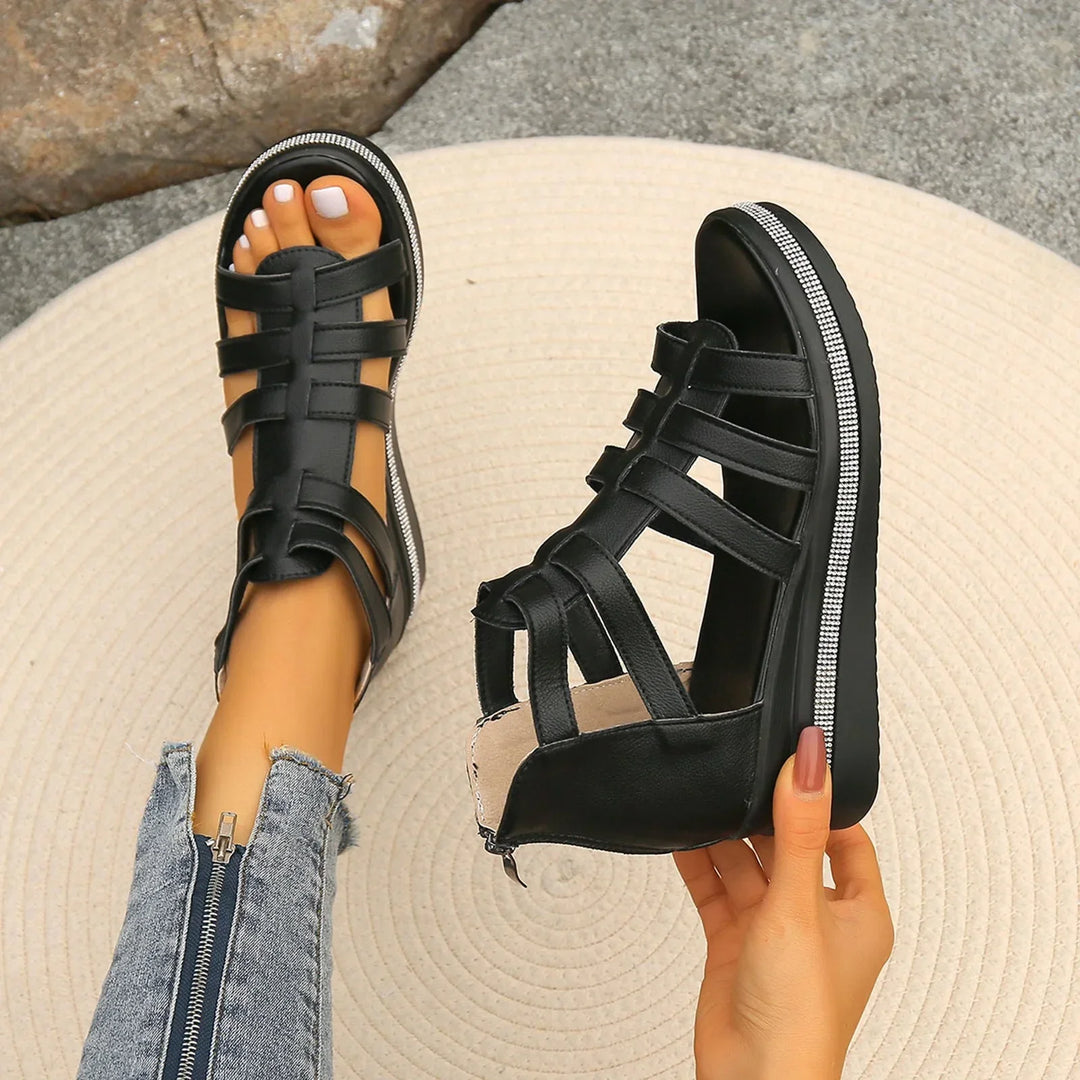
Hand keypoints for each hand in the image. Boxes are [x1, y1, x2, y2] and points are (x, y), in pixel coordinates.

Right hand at [675, 725, 893, 1079]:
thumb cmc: (801, 1018)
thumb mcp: (799, 905)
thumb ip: (798, 830)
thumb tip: (811, 764)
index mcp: (857, 912)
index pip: (846, 837)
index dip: (820, 803)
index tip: (792, 766)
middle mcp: (817, 920)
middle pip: (789, 846)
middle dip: (763, 817)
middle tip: (739, 779)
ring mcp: (773, 932)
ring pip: (748, 867)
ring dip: (726, 839)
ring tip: (705, 803)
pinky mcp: (735, 945)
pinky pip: (716, 891)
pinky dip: (700, 865)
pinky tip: (682, 840)